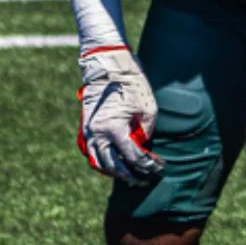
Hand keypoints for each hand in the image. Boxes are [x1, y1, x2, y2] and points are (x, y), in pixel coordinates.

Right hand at [77, 45, 163, 182]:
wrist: (107, 65)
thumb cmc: (131, 84)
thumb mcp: (148, 108)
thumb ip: (146, 132)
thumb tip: (143, 146)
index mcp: (114, 129)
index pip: (133, 157)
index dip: (148, 165)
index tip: (159, 168)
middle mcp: (98, 134)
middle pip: (113, 166)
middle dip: (130, 175)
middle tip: (143, 179)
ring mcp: (88, 131)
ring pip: (98, 162)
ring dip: (113, 171)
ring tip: (128, 175)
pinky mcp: (85, 126)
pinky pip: (91, 151)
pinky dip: (101, 160)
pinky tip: (113, 162)